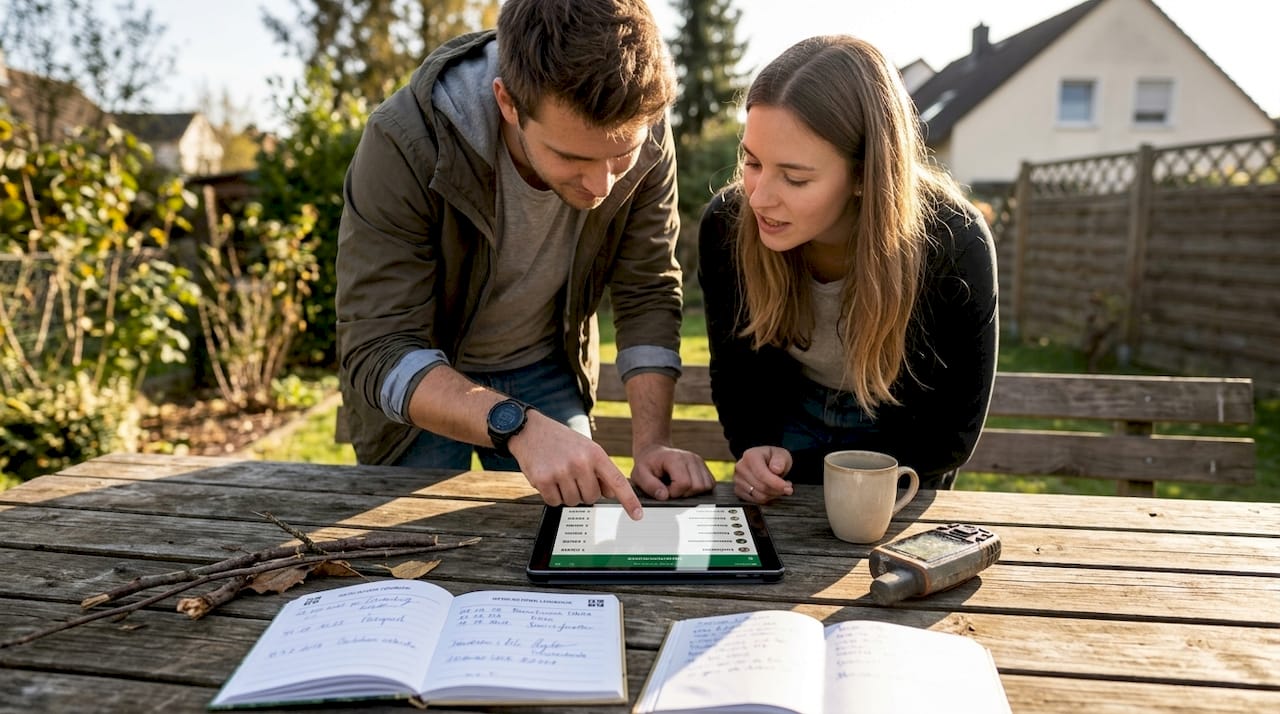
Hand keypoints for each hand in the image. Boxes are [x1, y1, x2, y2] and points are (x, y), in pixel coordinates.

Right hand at [510, 412, 643, 519]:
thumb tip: (611, 493)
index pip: (617, 481)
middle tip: (573, 475)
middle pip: (592, 498)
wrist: (531, 430)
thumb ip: (601, 470)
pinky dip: (552, 495)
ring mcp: (561, 471)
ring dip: (567, 494)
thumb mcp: (587, 448)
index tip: (637, 515)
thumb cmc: (562, 441)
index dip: (629, 500)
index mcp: (595, 453)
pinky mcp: (543, 479)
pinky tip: (548, 478)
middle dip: (583, 491)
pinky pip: (554, 502)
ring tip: (560, 474)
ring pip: (573, 502)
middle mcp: (580, 462)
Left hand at [629, 445, 715, 499]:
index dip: (674, 493)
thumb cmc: (647, 464)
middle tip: (671, 489)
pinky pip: (710, 483)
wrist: (653, 453)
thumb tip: (665, 496)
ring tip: (678, 487)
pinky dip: (700, 489)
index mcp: (675, 459)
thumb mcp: (640, 475)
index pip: (684, 483)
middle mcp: (690, 458)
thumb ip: (650, 486)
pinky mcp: (703, 466)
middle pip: (697, 486)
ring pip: (706, 486)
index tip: (664, 490)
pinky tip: (687, 486)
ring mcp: (698, 461)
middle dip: (684, 494)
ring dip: (693, 492)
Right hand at [734, 446, 793, 503]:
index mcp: (750, 456)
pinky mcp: (738, 489)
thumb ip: (780, 460)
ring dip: (772, 495)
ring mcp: (738, 479)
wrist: (766, 462)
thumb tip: (776, 469)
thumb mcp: (781, 454)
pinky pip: (754, 500)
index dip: (776, 483)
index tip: (787, 487)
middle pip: (761, 487)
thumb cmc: (773, 458)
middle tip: (787, 486)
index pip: (762, 474)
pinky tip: (771, 491)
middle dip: (777, 490)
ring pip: (758, 496)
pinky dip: (765, 498)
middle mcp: (741, 467)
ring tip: (779, 487)